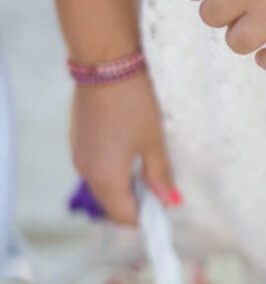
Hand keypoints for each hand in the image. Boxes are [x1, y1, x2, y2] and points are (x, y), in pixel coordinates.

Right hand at [70, 74, 176, 223]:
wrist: (105, 65)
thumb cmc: (134, 104)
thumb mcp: (154, 141)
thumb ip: (160, 175)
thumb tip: (169, 201)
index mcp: (105, 177)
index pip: (124, 216)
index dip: (147, 217)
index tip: (168, 207)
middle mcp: (86, 171)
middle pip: (112, 203)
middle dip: (137, 202)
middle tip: (164, 189)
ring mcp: (79, 155)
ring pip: (103, 184)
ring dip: (126, 185)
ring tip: (152, 169)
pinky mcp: (78, 140)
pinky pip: (96, 166)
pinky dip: (114, 169)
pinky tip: (133, 153)